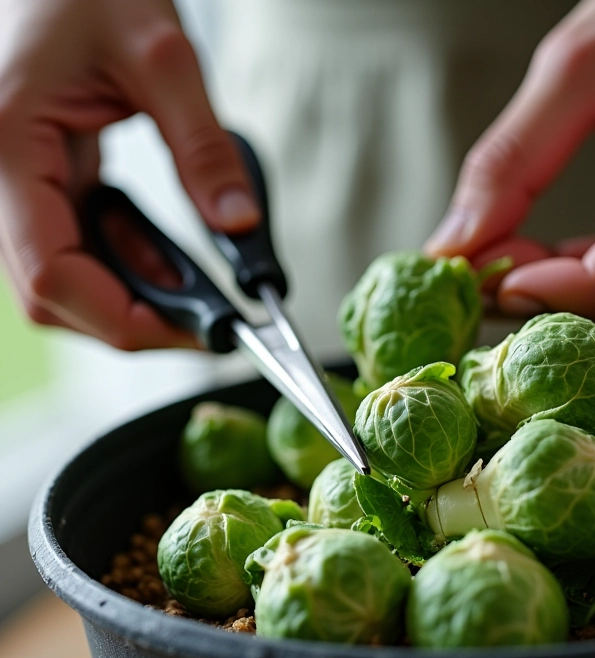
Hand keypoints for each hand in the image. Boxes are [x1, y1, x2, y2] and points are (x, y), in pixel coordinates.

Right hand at [0, 0, 258, 349]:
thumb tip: (238, 224)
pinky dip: (130, 264)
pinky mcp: (44, 186)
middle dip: (133, 317)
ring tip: (197, 287)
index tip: (193, 329)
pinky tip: (171, 259)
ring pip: (67, 279)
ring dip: (135, 294)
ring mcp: (18, 187)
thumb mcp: (161, 58)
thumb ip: (203, 148)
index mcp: (7, 149)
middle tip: (204, 321)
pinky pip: (80, 249)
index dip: (123, 318)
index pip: (50, 275)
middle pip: (55, 294)